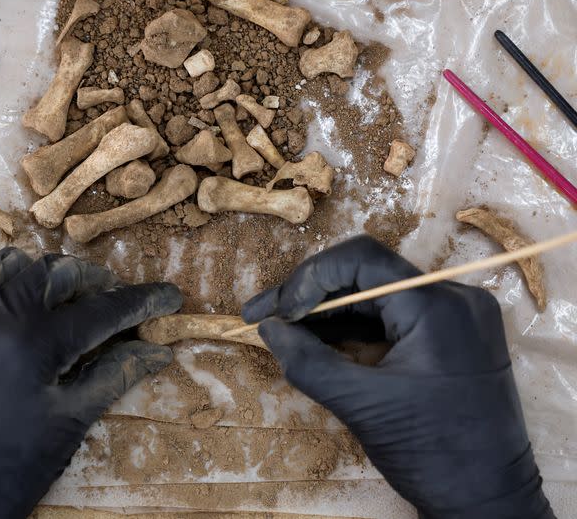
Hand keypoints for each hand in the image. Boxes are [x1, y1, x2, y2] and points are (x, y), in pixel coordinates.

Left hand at [0, 248, 181, 518]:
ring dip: (44, 276)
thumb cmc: (12, 466)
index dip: (142, 301)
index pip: (101, 310)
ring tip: (62, 299)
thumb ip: (116, 374)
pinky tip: (16, 315)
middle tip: (110, 298)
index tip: (170, 297)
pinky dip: (2, 289)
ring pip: (9, 267)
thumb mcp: (71, 420)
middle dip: (92, 280)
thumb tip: (159, 351)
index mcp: (34, 343)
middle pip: (55, 273)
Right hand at [243, 236, 552, 518]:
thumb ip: (308, 361)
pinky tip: (318, 339)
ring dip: (329, 310)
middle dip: (311, 292)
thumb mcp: (362, 406)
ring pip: (378, 294)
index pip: (361, 260)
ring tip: (283, 329)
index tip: (275, 312)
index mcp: (436, 307)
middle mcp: (453, 297)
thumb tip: (268, 329)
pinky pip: (394, 316)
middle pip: (367, 273)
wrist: (491, 499)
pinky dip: (355, 326)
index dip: (308, 278)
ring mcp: (456, 315)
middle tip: (264, 315)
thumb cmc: (431, 452)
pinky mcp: (451, 335)